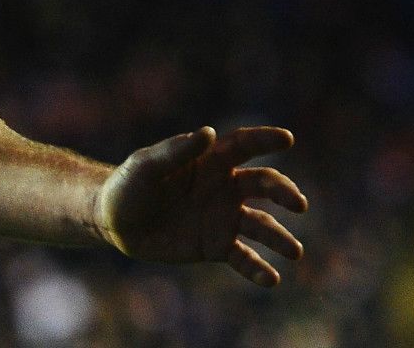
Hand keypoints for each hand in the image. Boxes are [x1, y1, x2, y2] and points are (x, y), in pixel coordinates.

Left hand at [92, 126, 310, 286]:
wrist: (114, 222)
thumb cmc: (128, 185)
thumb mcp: (145, 165)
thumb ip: (176, 151)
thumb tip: (208, 133)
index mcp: (210, 162)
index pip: (244, 145)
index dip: (265, 140)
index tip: (287, 139)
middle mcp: (224, 187)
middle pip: (263, 185)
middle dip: (284, 192)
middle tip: (299, 204)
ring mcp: (222, 218)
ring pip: (261, 225)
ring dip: (280, 237)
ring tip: (295, 251)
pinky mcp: (214, 247)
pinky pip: (243, 258)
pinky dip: (258, 269)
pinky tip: (271, 279)